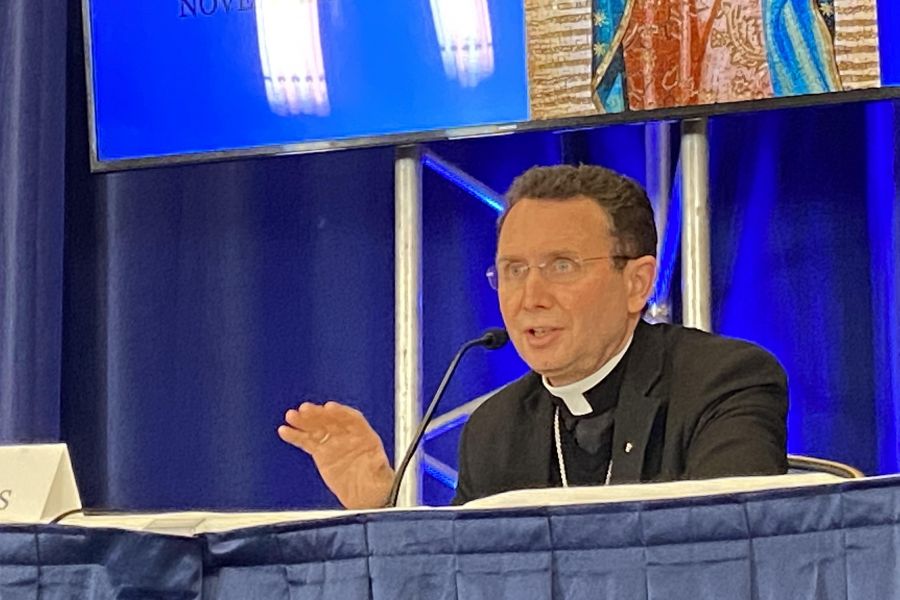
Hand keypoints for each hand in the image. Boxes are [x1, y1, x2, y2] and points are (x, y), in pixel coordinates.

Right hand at [278, 401, 393, 508]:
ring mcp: (334, 443)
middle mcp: (348, 436)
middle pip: (331, 420)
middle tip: (304, 409)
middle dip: (318, 414)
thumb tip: (376, 461)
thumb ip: (377, 466)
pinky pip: (307, 441)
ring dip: (304, 421)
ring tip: (291, 416)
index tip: (329, 407)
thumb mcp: (381, 474)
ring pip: (317, 428)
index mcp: (365, 436)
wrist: (366, 498)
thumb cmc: (377, 483)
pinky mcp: (322, 453)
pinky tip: (285, 431)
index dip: (340, 412)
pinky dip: (296, 436)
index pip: (352, 419)